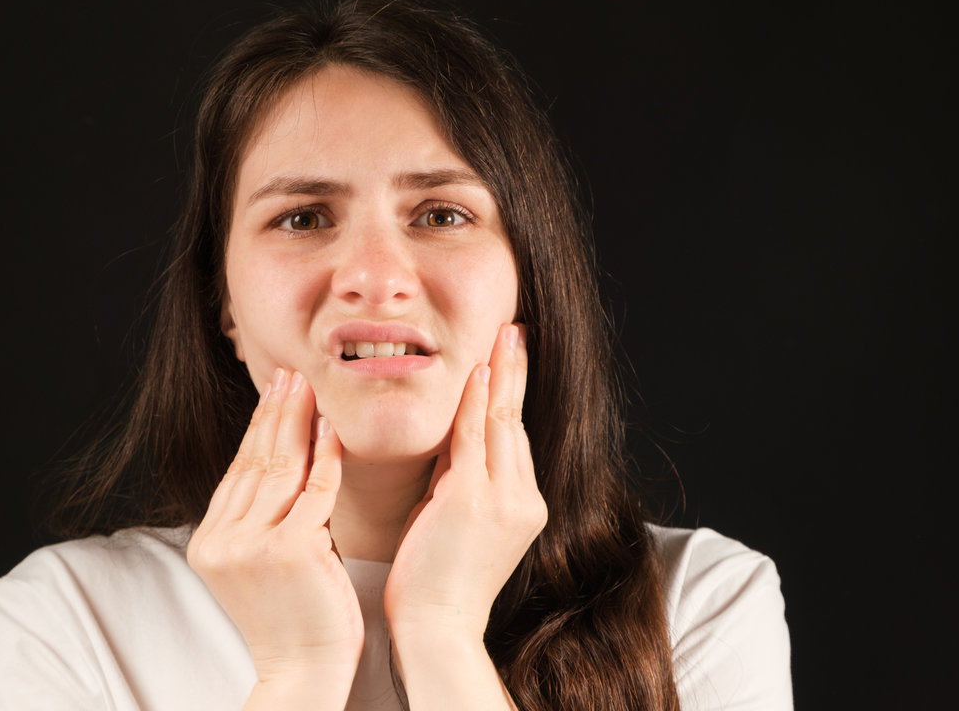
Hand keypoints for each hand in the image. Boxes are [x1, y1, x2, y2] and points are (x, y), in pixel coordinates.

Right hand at [187, 369, 362, 702]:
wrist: (302, 673)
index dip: (257, 428)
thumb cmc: (295, 619)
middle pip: (255, 460)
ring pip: (280, 467)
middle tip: (289, 375)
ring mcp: (254, 543)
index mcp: (211, 541)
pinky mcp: (291, 549)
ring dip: (296, 421)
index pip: (238, 470)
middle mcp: (224, 538)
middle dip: (274, 412)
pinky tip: (332, 428)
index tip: (273, 394)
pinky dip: (326, 455)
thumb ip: (262, 520)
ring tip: (307, 387)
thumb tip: (279, 467)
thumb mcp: (262, 564)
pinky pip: (315, 489)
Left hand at [383, 323, 546, 642]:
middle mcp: (522, 499)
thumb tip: (451, 440)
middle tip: (515, 331)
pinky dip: (475, 404)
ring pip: (501, 423)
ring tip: (504, 336)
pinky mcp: (475, 502)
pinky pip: (473, 440)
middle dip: (514, 372)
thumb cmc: (435, 580)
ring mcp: (503, 501)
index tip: (508, 358)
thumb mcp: (453, 519)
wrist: (437, 628)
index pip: (512, 437)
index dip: (510, 394)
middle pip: (515, 421)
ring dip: (501, 375)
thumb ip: (457, 478)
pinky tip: (478, 372)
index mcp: (522, 506)